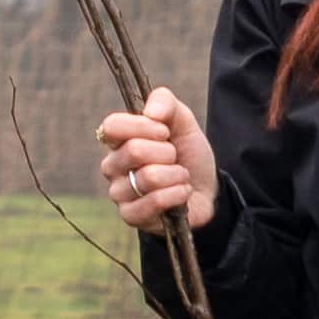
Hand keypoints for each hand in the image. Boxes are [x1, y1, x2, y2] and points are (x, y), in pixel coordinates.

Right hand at [94, 90, 217, 229]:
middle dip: (167, 152)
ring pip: (147, 177)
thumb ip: (166, 103)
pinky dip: (177, 194)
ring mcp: (119, 193)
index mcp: (118, 140)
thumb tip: (151, 113)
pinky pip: (153, 202)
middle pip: (133, 150)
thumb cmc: (187, 153)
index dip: (143, 126)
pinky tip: (183, 192)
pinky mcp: (130, 216)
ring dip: (176, 175)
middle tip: (175, 157)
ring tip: (181, 176)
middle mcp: (112, 166)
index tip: (164, 131)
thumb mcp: (183, 121)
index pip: (112, 126)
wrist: (205, 188)